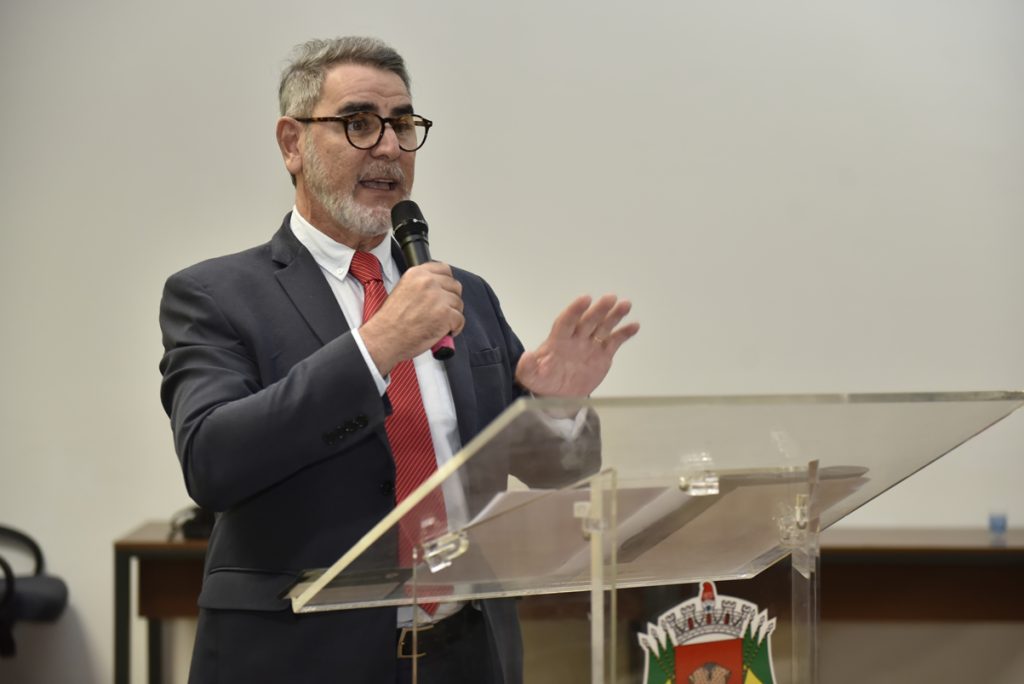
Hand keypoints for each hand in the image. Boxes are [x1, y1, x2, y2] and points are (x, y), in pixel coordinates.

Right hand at [360, 262, 462, 374]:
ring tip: (439, 323)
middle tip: (442, 311)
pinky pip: (460, 319)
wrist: (384, 338)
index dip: (446, 284)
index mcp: (417, 274)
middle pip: (455, 286)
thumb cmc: (390, 320)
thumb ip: (420, 284)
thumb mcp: (402, 289)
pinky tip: (443, 332)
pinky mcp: (445, 314)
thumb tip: (438, 288)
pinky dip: (454, 328)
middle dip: (451, 300)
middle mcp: (428, 282)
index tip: (444, 293)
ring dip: (453, 315)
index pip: (444, 270)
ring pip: (458, 303)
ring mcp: (438, 298)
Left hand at [515, 294, 638, 396]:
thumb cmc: (543, 381)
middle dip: (598, 309)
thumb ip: (527, 367)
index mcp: (558, 340)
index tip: (585, 299)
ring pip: (603, 326)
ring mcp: (590, 344)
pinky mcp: (602, 353)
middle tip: (610, 298)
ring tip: (625, 304)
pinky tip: (634, 326)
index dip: (575, 310)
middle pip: (588, 320)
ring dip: (614, 315)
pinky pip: (614, 341)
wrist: (559, 395)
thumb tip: (527, 356)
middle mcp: (576, 337)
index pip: (566, 321)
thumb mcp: (530, 377)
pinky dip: (624, 333)